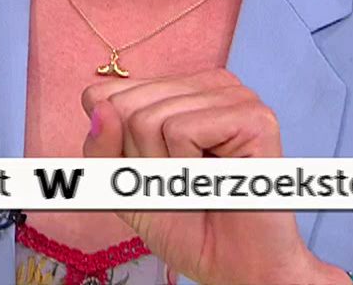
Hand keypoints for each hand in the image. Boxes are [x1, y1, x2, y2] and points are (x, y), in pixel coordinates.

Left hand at [82, 69, 346, 284]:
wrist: (232, 267)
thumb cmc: (184, 224)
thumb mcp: (124, 186)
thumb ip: (101, 147)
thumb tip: (98, 103)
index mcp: (180, 89)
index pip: (105, 95)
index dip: (116, 148)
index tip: (153, 173)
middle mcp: (209, 85)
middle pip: (124, 106)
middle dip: (140, 160)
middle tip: (178, 186)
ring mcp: (235, 97)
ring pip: (149, 119)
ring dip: (164, 172)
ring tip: (198, 186)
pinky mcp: (254, 118)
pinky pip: (180, 130)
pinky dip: (185, 169)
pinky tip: (215, 182)